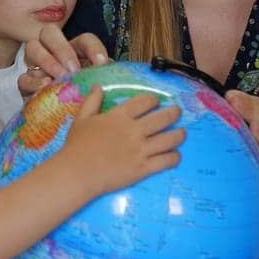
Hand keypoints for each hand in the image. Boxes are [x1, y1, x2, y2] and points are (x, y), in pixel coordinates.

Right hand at [17, 26, 110, 97]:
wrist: (63, 121)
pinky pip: (23, 77)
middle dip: (62, 49)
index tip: (101, 63)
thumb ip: (102, 78)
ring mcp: (37, 66)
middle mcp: (53, 52)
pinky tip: (45, 88)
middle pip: (49, 33)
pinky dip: (34, 82)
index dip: (93, 48)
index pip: (84, 39)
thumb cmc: (82, 100)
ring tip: (59, 77)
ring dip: (47, 61)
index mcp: (76, 51)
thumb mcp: (95, 88)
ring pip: (32, 48)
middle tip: (73, 69)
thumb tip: (110, 72)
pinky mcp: (26, 85)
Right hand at [57, 87, 183, 192]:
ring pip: (170, 139)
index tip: (156, 102)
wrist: (77, 173)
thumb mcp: (81, 119)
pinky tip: (175, 155)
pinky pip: (166, 161)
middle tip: (177, 112)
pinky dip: (174, 157)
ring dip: (179, 134)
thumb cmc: (77, 145)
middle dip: (174, 113)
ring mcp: (141, 150)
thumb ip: (92, 101)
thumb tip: (98, 86)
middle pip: (164, 117)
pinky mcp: (143, 168)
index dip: (154, 100)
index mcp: (120, 116)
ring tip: (182, 133)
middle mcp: (134, 130)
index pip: (145, 101)